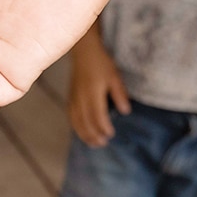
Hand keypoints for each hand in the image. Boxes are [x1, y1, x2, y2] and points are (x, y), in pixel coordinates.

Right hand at [68, 24, 130, 147]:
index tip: (111, 134)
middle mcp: (81, 97)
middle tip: (103, 144)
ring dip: (84, 134)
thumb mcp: (114, 76)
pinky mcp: (70, 98)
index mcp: (93, 91)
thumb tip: (125, 111)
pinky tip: (82, 133)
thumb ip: (119, 94)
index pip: (97, 114)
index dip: (103, 126)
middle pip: (85, 121)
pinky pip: (71, 116)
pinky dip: (76, 127)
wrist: (83, 52)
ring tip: (93, 143)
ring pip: (77, 121)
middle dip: (94, 134)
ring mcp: (74, 98)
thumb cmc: (100, 63)